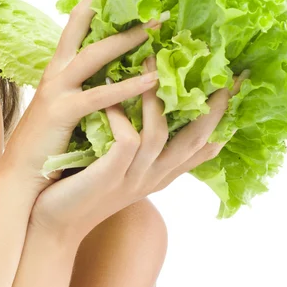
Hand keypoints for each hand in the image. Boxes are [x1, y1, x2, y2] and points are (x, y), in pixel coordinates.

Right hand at [0, 0, 164, 198]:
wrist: (20, 178)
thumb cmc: (46, 147)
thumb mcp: (67, 109)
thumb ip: (86, 88)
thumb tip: (117, 76)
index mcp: (59, 70)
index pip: (77, 23)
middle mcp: (56, 73)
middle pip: (82, 24)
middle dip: (110, 0)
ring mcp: (56, 90)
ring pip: (95, 55)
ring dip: (127, 39)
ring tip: (158, 25)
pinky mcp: (61, 112)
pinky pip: (98, 95)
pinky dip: (126, 88)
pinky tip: (151, 82)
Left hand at [28, 54, 247, 244]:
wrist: (53, 223)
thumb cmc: (81, 187)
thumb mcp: (117, 168)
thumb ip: (136, 146)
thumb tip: (147, 114)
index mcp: (158, 174)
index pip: (201, 146)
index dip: (221, 119)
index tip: (233, 88)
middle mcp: (152, 177)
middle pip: (195, 139)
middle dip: (210, 106)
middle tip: (215, 69)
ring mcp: (132, 178)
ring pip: (159, 133)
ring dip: (155, 97)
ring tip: (147, 62)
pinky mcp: (109, 176)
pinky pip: (127, 140)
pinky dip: (121, 116)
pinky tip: (109, 100)